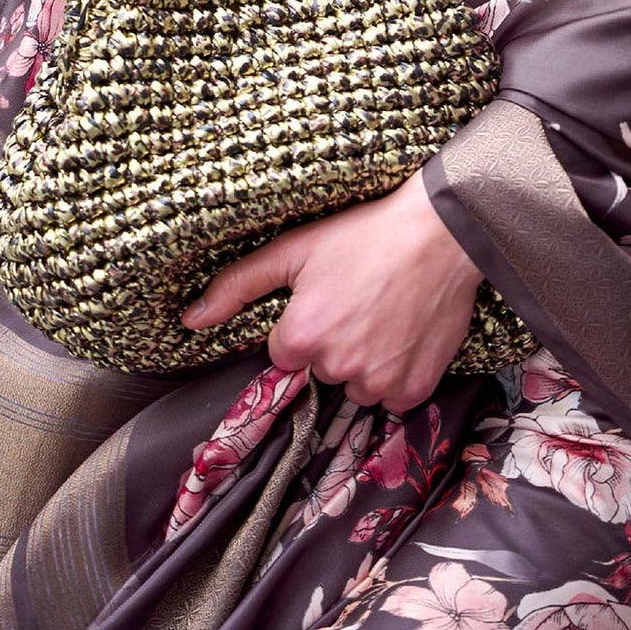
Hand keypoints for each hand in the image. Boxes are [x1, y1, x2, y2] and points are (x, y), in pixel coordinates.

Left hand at [182, 172, 482, 413]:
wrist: (440, 232)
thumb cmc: (366, 233)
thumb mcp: (295, 248)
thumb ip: (237, 285)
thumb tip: (190, 320)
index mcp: (302, 336)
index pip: (285, 355)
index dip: (304, 325)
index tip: (327, 298)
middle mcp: (338, 366)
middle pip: (323, 371)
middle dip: (334, 343)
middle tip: (358, 300)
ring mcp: (380, 381)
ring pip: (358, 386)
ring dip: (366, 362)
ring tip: (384, 315)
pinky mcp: (416, 388)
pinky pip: (394, 397)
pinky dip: (397, 374)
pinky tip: (404, 334)